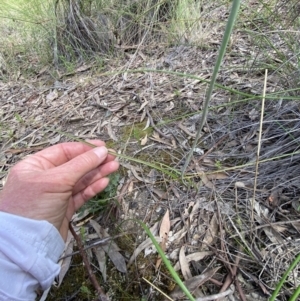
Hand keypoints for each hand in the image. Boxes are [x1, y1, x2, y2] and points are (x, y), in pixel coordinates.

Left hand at [0, 141, 118, 239]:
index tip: (103, 147)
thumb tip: (102, 150)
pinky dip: (93, 188)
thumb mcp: (57, 180)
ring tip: (114, 167)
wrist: (27, 245)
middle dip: (94, 161)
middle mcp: (46, 177)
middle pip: (75, 165)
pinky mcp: (65, 208)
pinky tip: (104, 182)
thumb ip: (82, 164)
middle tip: (113, 158)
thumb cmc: (34, 206)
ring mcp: (56, 193)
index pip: (65, 151)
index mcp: (36, 165)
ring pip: (81, 179)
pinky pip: (81, 194)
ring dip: (97, 173)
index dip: (85, 148)